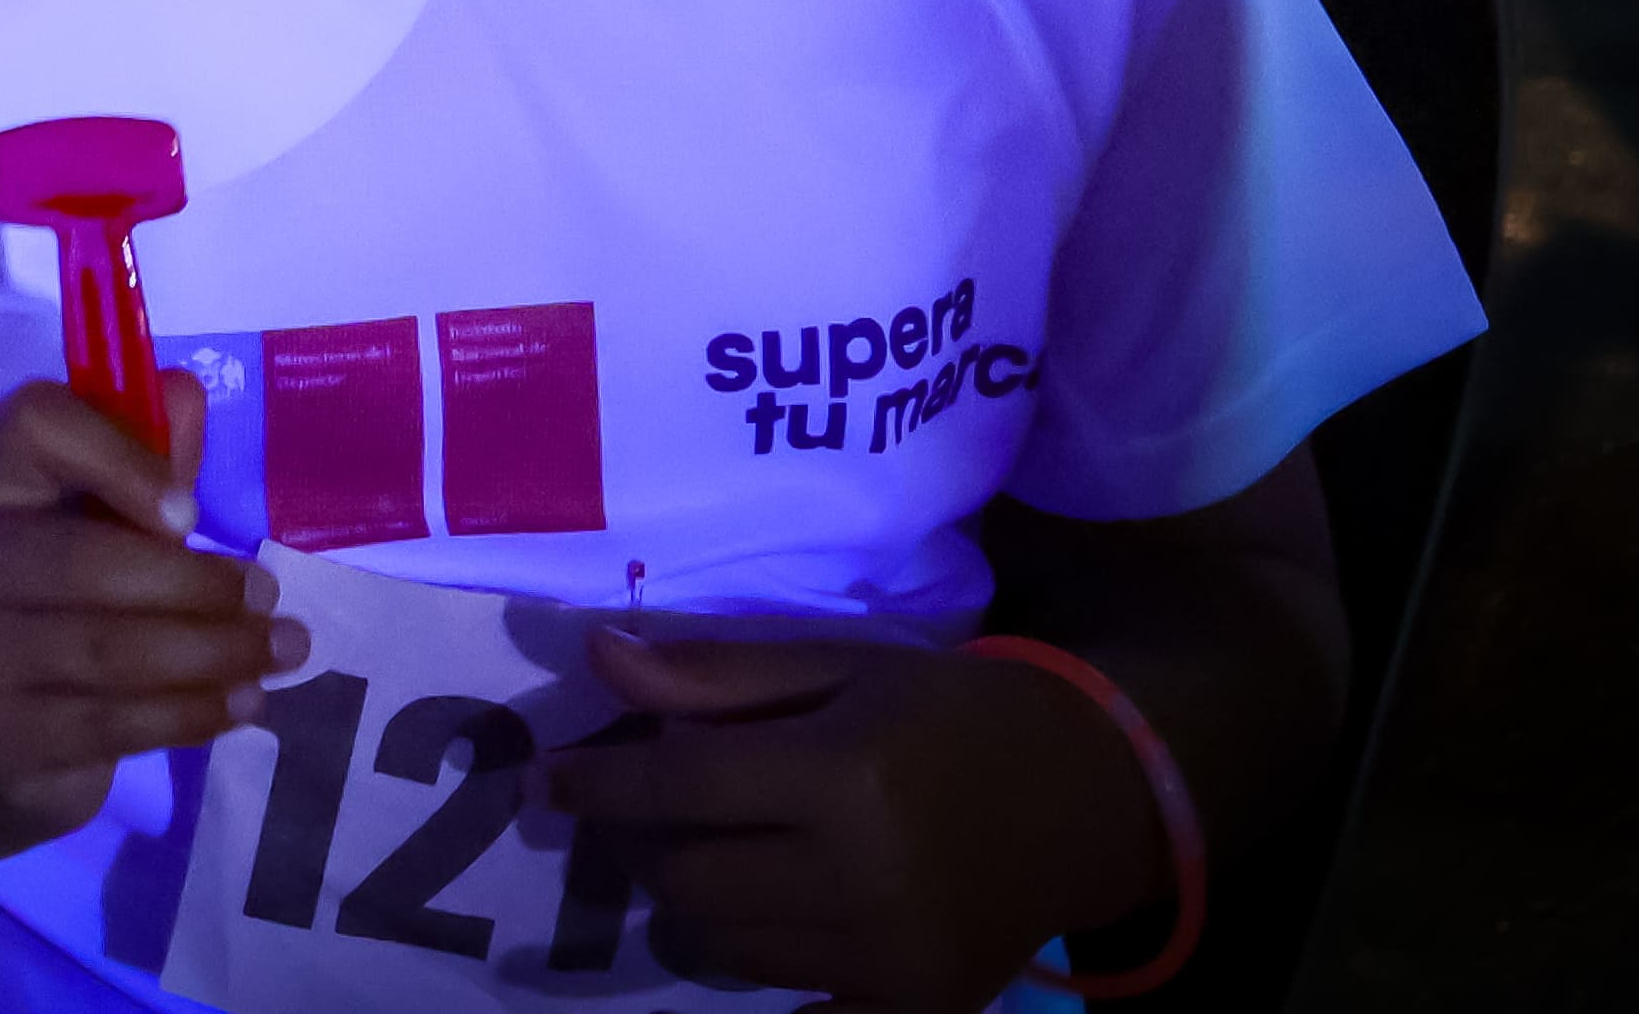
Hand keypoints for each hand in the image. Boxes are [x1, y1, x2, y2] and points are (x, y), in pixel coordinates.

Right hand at [0, 378, 300, 856]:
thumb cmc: (35, 593)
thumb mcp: (74, 515)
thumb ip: (133, 457)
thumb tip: (184, 392)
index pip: (36, 425)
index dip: (120, 456)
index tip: (188, 513)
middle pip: (84, 562)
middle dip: (197, 584)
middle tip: (268, 595)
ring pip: (112, 653)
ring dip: (217, 652)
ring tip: (283, 649)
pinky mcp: (5, 740)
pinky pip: (118, 723)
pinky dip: (195, 711)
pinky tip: (244, 702)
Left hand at [551, 627, 1162, 1013]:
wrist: (1088, 797)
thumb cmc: (953, 710)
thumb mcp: (841, 665)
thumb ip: (717, 674)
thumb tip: (598, 659)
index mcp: (844, 776)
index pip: (679, 789)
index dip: (599, 784)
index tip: (549, 780)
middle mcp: (862, 877)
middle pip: (689, 881)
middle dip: (641, 846)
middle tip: (638, 815)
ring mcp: (888, 958)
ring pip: (725, 950)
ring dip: (692, 904)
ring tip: (705, 856)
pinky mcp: (912, 1008)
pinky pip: (789, 997)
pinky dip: (756, 957)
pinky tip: (762, 910)